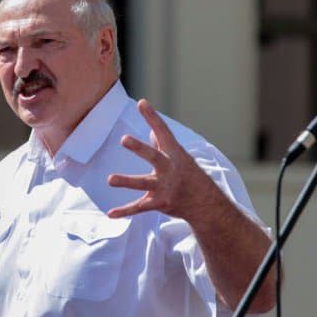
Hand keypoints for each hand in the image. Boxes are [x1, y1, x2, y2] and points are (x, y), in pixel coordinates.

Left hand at [106, 99, 222, 221]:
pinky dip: (124, 211)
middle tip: (124, 139)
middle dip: (140, 149)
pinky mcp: (159, 203)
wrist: (207, 205)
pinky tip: (110, 213)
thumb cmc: (191, 177)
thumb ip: (164, 145)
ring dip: (126, 181)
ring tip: (109, 179)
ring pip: (143, 184)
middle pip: (154, 157)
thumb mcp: (181, 158)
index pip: (164, 132)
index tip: (141, 103)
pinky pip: (139, 208)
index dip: (153, 118)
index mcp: (175, 155)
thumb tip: (152, 130)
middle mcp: (170, 170)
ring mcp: (165, 188)